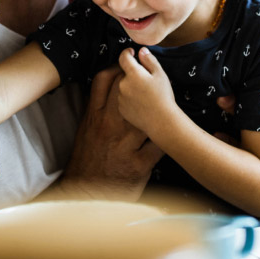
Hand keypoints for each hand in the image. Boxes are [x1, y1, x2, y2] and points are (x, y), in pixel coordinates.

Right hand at [60, 65, 162, 200]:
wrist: (85, 195)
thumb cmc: (86, 162)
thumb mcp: (85, 132)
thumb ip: (96, 112)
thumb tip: (109, 92)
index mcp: (93, 117)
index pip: (103, 81)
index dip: (118, 67)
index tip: (127, 62)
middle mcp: (108, 127)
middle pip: (127, 90)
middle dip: (140, 79)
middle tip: (151, 74)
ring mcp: (124, 145)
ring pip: (147, 115)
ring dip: (159, 107)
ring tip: (169, 101)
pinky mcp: (139, 164)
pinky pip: (159, 145)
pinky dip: (167, 138)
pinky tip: (174, 134)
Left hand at [117, 47, 177, 135]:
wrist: (161, 121)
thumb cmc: (163, 96)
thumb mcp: (160, 74)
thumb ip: (149, 60)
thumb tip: (141, 50)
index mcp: (133, 74)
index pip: (123, 57)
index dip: (127, 53)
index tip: (132, 52)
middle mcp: (123, 84)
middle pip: (124, 73)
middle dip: (133, 73)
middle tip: (147, 80)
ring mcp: (120, 97)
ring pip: (124, 86)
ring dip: (131, 86)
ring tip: (146, 94)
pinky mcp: (121, 109)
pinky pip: (124, 99)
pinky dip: (130, 98)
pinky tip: (142, 103)